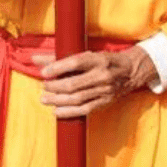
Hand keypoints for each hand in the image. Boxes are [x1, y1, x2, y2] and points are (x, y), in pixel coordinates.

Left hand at [34, 45, 157, 117]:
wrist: (131, 71)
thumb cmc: (102, 61)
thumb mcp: (85, 55)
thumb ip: (58, 57)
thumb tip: (34, 59)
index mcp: (97, 60)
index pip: (75, 63)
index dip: (57, 68)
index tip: (43, 72)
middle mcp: (102, 75)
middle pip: (74, 84)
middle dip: (55, 87)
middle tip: (43, 86)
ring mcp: (105, 90)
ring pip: (78, 98)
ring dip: (58, 100)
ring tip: (44, 99)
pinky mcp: (106, 101)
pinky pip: (85, 109)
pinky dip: (69, 112)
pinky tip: (56, 111)